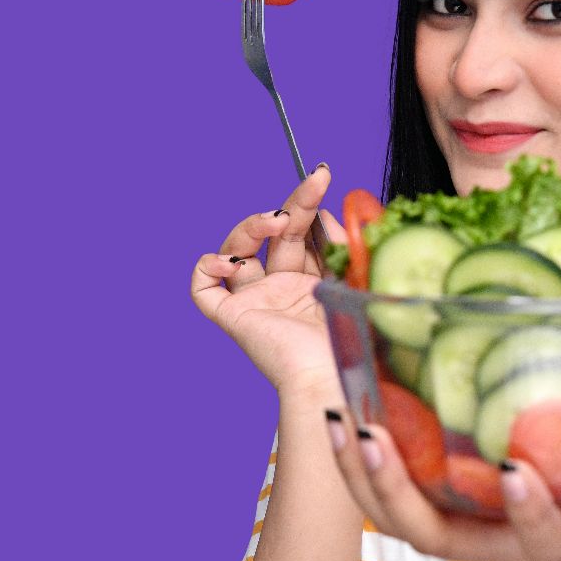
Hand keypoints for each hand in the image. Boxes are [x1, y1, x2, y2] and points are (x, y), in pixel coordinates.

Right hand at [190, 164, 345, 393]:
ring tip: (276, 221)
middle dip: (293, 205)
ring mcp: (257, 303)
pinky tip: (232, 261)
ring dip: (252, 225)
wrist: (332, 379)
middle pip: (276, 237)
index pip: (306, 236)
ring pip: (239, 250)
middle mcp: (284, 292)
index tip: (326, 186)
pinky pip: (203, 289)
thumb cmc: (355, 344)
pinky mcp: (233, 318)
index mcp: (317, 287)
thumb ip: (345, 247)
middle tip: (313, 181)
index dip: (312, 210)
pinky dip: (206, 267)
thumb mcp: (357, 281)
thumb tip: (329, 214)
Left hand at [327, 365, 560, 560]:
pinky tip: (342, 411)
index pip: (543, 535)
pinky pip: (389, 499)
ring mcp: (466, 533)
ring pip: (397, 520)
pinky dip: (360, 465)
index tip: (516, 471)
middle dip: (398, 490)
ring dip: (361, 477)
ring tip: (341, 418)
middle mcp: (501, 545)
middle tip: (372, 436)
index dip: (528, 510)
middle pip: (433, 534)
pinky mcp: (445, 515)